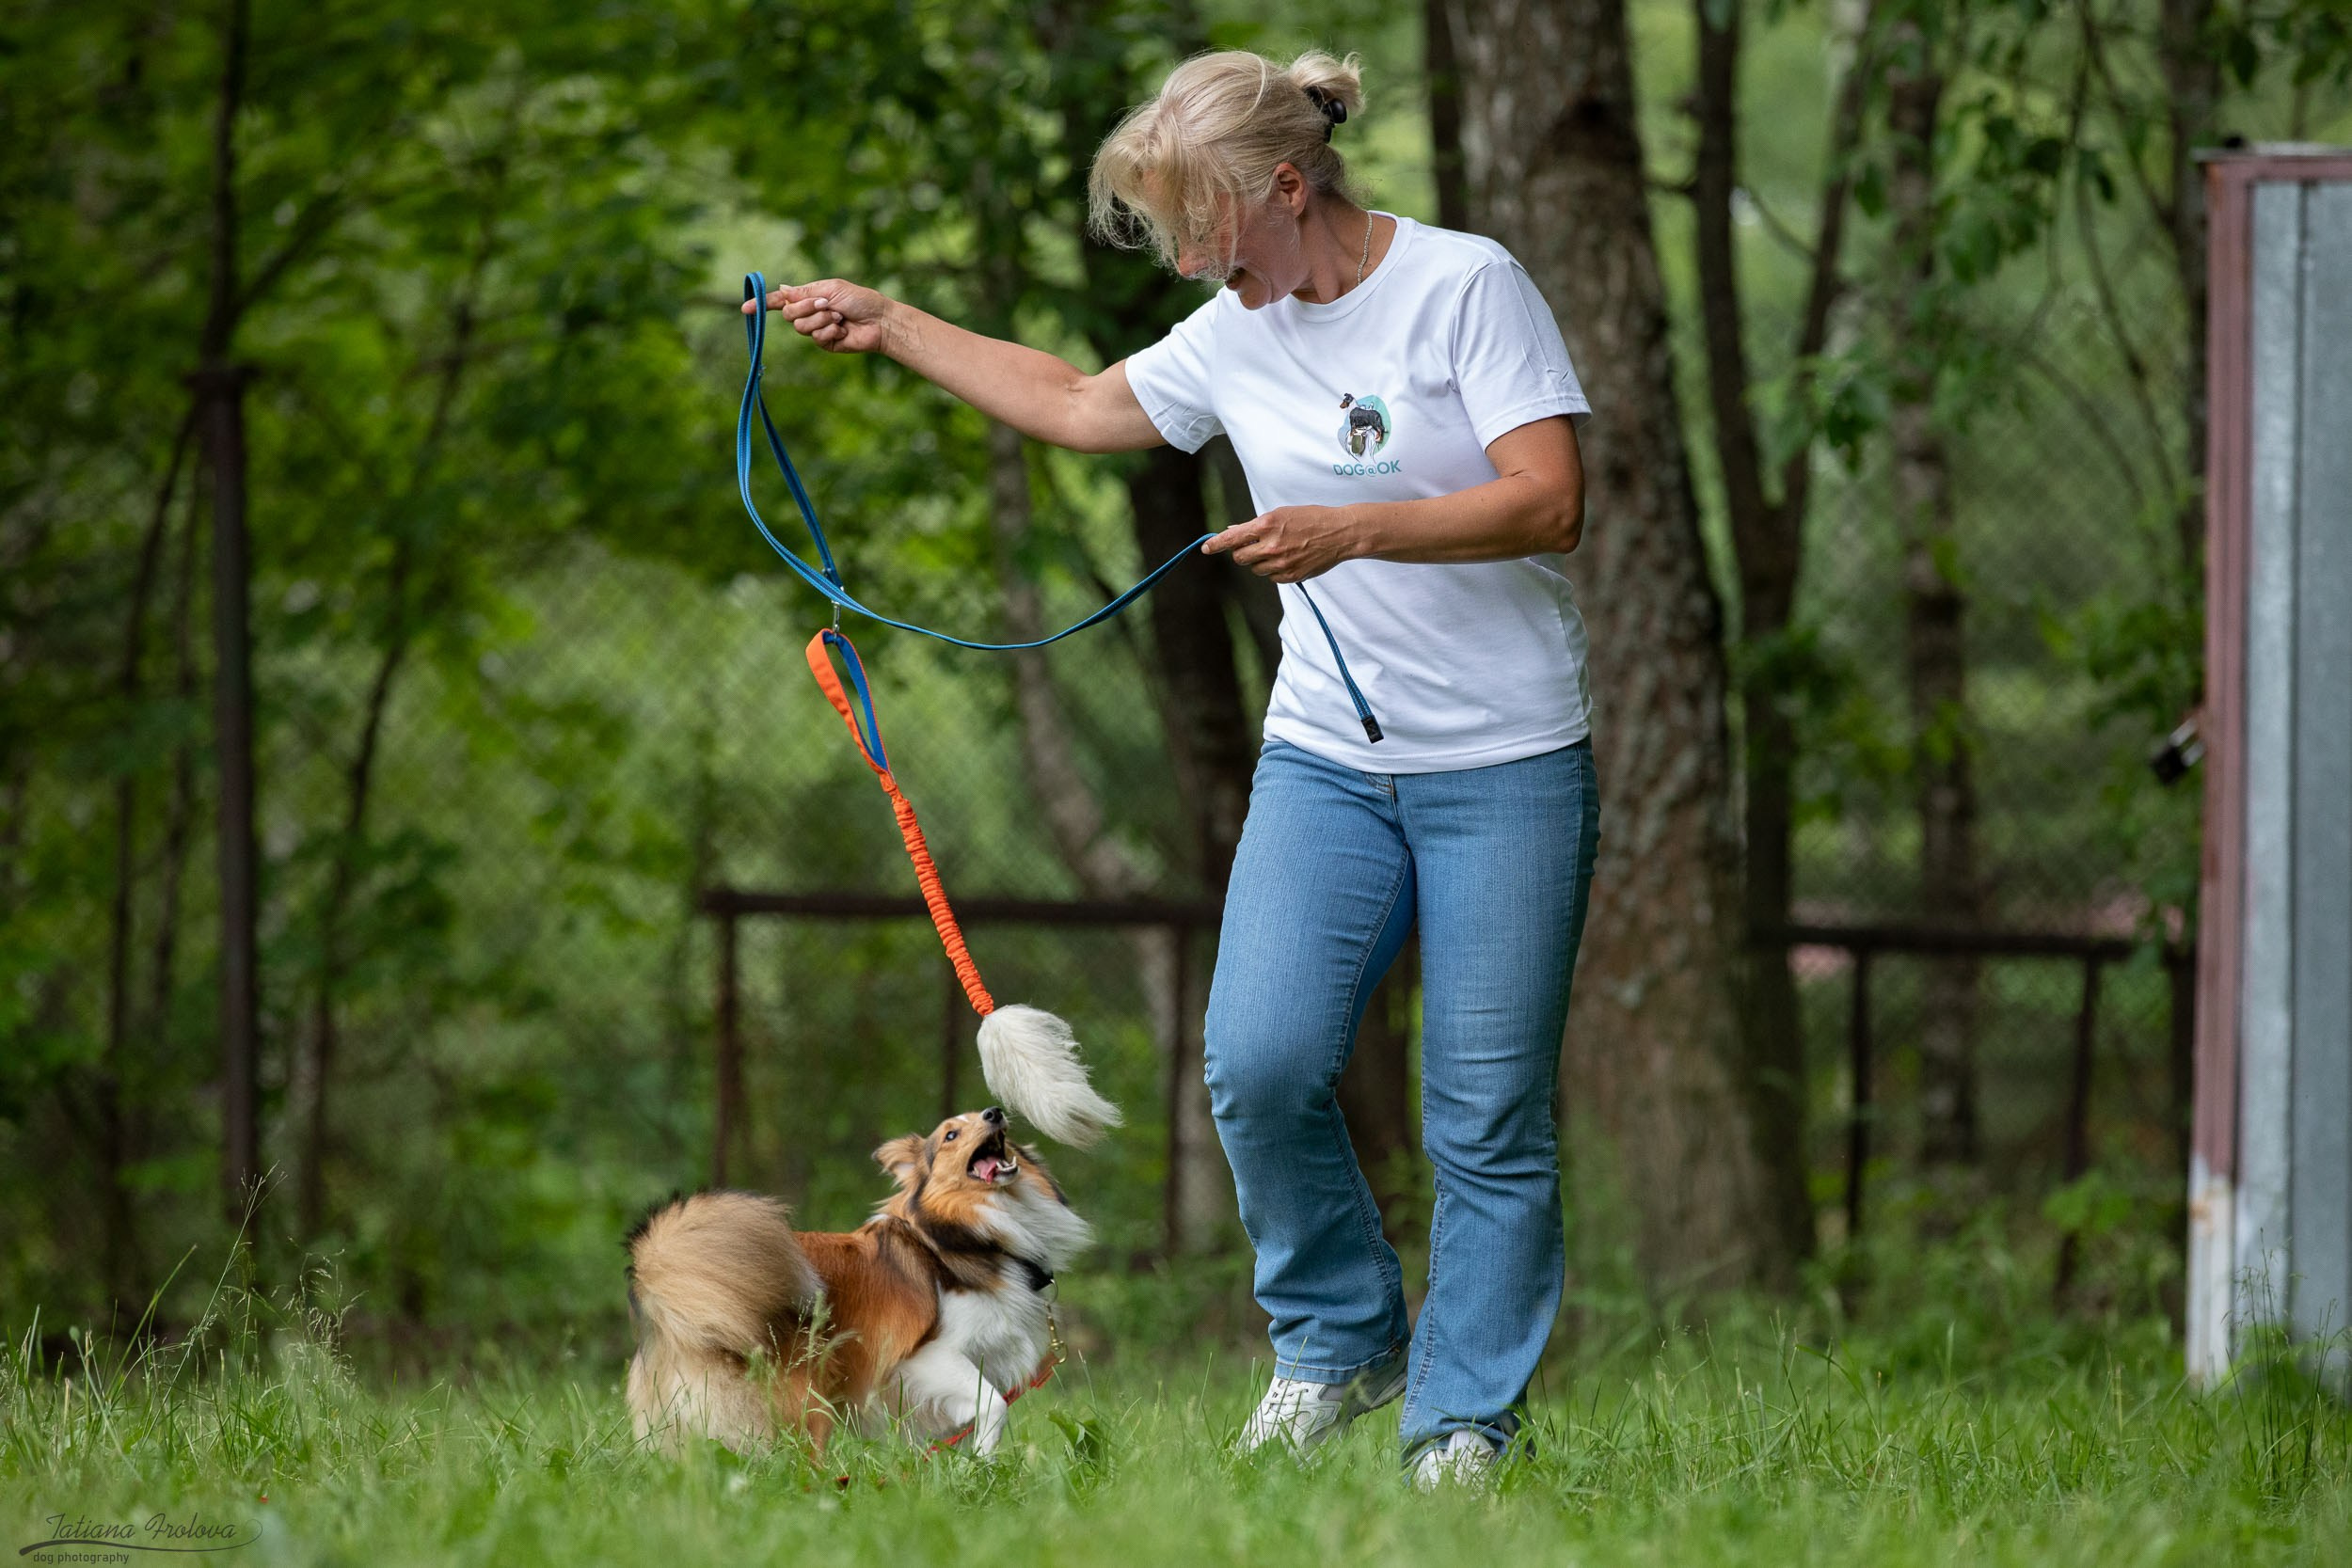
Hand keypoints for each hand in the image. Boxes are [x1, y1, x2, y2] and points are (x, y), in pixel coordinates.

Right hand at [741, 277, 891, 354]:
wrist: (879, 321)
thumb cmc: (859, 300)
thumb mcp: (830, 289)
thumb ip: (804, 291)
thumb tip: (782, 288)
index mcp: (809, 296)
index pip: (780, 301)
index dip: (762, 304)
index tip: (745, 308)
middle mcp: (809, 313)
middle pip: (788, 314)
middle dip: (806, 308)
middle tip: (826, 304)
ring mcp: (816, 329)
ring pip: (801, 327)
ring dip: (821, 320)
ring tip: (839, 317)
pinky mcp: (825, 343)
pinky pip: (816, 338)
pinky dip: (829, 332)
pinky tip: (843, 330)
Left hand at [1200, 505, 1356, 582]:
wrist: (1339, 533)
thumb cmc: (1310, 519)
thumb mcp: (1281, 514)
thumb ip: (1255, 526)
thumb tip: (1232, 532)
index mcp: (1266, 525)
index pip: (1232, 539)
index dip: (1215, 545)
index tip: (1205, 548)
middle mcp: (1271, 546)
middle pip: (1240, 558)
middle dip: (1243, 553)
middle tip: (1255, 546)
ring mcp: (1280, 564)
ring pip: (1255, 569)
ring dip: (1261, 562)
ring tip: (1281, 550)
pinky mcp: (1290, 576)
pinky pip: (1271, 578)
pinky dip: (1275, 571)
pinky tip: (1290, 559)